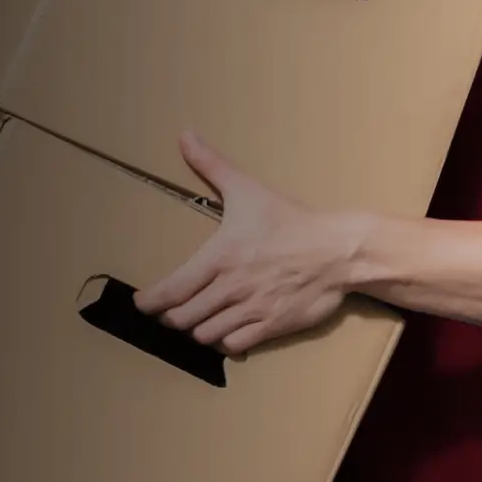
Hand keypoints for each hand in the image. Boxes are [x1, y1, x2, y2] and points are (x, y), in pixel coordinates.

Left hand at [134, 132, 365, 353]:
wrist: (338, 251)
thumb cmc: (291, 221)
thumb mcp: (248, 190)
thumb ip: (212, 166)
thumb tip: (184, 135)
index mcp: (217, 258)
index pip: (169, 290)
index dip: (149, 302)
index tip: (143, 303)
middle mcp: (229, 288)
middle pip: (181, 319)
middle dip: (174, 317)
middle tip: (176, 310)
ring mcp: (250, 310)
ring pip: (205, 335)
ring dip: (200, 329)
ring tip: (203, 319)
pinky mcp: (271, 327)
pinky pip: (234, 345)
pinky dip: (227, 341)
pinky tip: (230, 329)